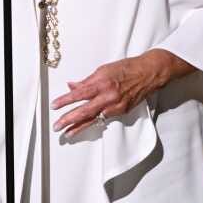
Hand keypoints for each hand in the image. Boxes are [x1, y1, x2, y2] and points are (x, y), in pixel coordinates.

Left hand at [50, 49, 192, 137]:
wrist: (148, 73)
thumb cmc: (126, 68)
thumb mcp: (103, 70)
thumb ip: (86, 81)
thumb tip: (71, 86)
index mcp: (102, 83)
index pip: (79, 94)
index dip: (65, 101)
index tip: (54, 106)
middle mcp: (108, 96)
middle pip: (85, 111)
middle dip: (69, 120)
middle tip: (57, 126)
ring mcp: (116, 106)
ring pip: (94, 119)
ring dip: (79, 127)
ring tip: (67, 134)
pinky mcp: (122, 111)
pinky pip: (104, 118)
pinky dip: (93, 123)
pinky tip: (84, 127)